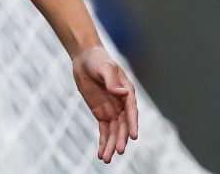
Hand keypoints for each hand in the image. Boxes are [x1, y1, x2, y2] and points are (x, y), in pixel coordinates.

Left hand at [72, 46, 138, 162]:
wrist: (85, 59)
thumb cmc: (98, 61)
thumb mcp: (105, 68)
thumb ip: (111, 81)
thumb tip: (122, 93)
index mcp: (127, 92)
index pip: (131, 111)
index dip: (133, 124)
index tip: (134, 137)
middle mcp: (122, 104)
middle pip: (123, 125)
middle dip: (121, 139)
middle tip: (118, 151)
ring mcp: (112, 110)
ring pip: (114, 132)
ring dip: (111, 145)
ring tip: (106, 159)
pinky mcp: (101, 114)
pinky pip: (104, 130)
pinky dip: (103, 142)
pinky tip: (101, 154)